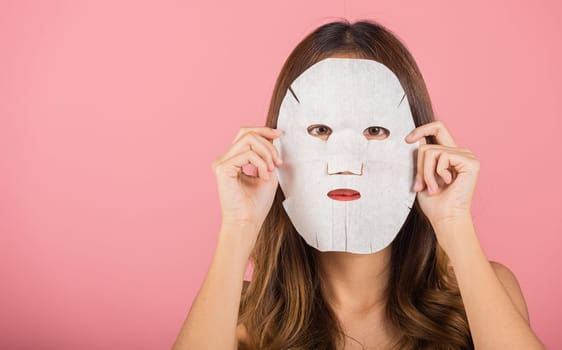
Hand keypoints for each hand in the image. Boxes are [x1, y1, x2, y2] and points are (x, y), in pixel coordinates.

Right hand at [212, 126, 282, 244]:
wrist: (247, 222)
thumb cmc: (256, 204)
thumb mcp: (267, 173)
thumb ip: (267, 155)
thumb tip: (272, 137)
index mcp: (233, 159)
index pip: (246, 134)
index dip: (263, 130)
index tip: (279, 134)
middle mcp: (224, 159)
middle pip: (246, 133)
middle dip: (268, 142)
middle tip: (277, 161)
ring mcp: (221, 163)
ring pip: (248, 140)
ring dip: (266, 153)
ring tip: (271, 169)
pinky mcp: (222, 168)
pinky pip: (247, 154)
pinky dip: (261, 163)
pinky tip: (264, 176)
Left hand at [405, 121, 479, 229]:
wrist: (445, 218)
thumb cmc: (434, 203)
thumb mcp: (422, 175)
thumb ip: (422, 157)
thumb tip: (417, 139)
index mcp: (451, 154)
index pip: (438, 128)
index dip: (421, 129)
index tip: (407, 140)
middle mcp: (460, 152)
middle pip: (428, 145)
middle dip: (419, 167)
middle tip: (422, 185)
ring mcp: (467, 156)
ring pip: (431, 151)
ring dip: (426, 173)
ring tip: (433, 188)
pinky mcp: (470, 162)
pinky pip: (441, 156)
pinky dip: (436, 173)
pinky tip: (447, 184)